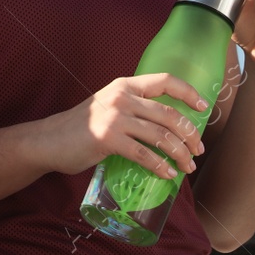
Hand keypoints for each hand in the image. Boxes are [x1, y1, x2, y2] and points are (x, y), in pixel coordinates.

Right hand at [47, 73, 209, 180]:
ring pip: (161, 135)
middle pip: (169, 113)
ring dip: (180, 154)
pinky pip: (144, 154)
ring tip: (187, 166)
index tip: (204, 106)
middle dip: (189, 134)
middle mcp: (122, 97)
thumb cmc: (83, 126)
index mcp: (124, 85)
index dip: (188, 92)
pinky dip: (160, 166)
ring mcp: (115, 117)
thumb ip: (133, 108)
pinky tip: (168, 174)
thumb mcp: (109, 106)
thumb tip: (168, 126)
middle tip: (198, 150)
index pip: (165, 80)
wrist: (50, 140)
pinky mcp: (108, 139)